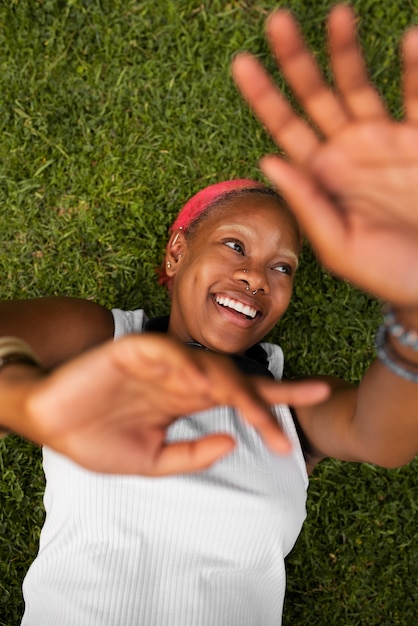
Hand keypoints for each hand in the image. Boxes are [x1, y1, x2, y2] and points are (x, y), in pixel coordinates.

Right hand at [12, 334, 328, 474]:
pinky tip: (201, 384)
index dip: (277, 400)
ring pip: (209, 364)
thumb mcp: (151, 461)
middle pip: (236, 378)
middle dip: (273, 390)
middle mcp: (182, 377)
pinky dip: (185, 365)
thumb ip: (191, 455)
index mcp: (187, 399)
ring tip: (257, 411)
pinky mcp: (133, 351)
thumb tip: (232, 444)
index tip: (314, 403)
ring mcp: (160, 362)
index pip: (239, 396)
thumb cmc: (97, 437)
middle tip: (308, 398)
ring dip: (235, 386)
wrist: (50, 422)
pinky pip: (166, 353)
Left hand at [233, 4, 417, 306]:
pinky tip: (409, 41)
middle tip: (277, 22)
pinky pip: (417, 97)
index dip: (263, 97)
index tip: (241, 63)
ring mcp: (386, 142)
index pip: (285, 130)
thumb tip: (266, 161)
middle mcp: (349, 153)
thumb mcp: (339, 247)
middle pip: (315, 97)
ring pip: (359, 86)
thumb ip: (306, 204)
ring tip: (337, 16)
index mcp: (322, 178)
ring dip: (346, 51)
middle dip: (295, 61)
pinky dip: (414, 71)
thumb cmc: (388, 273)